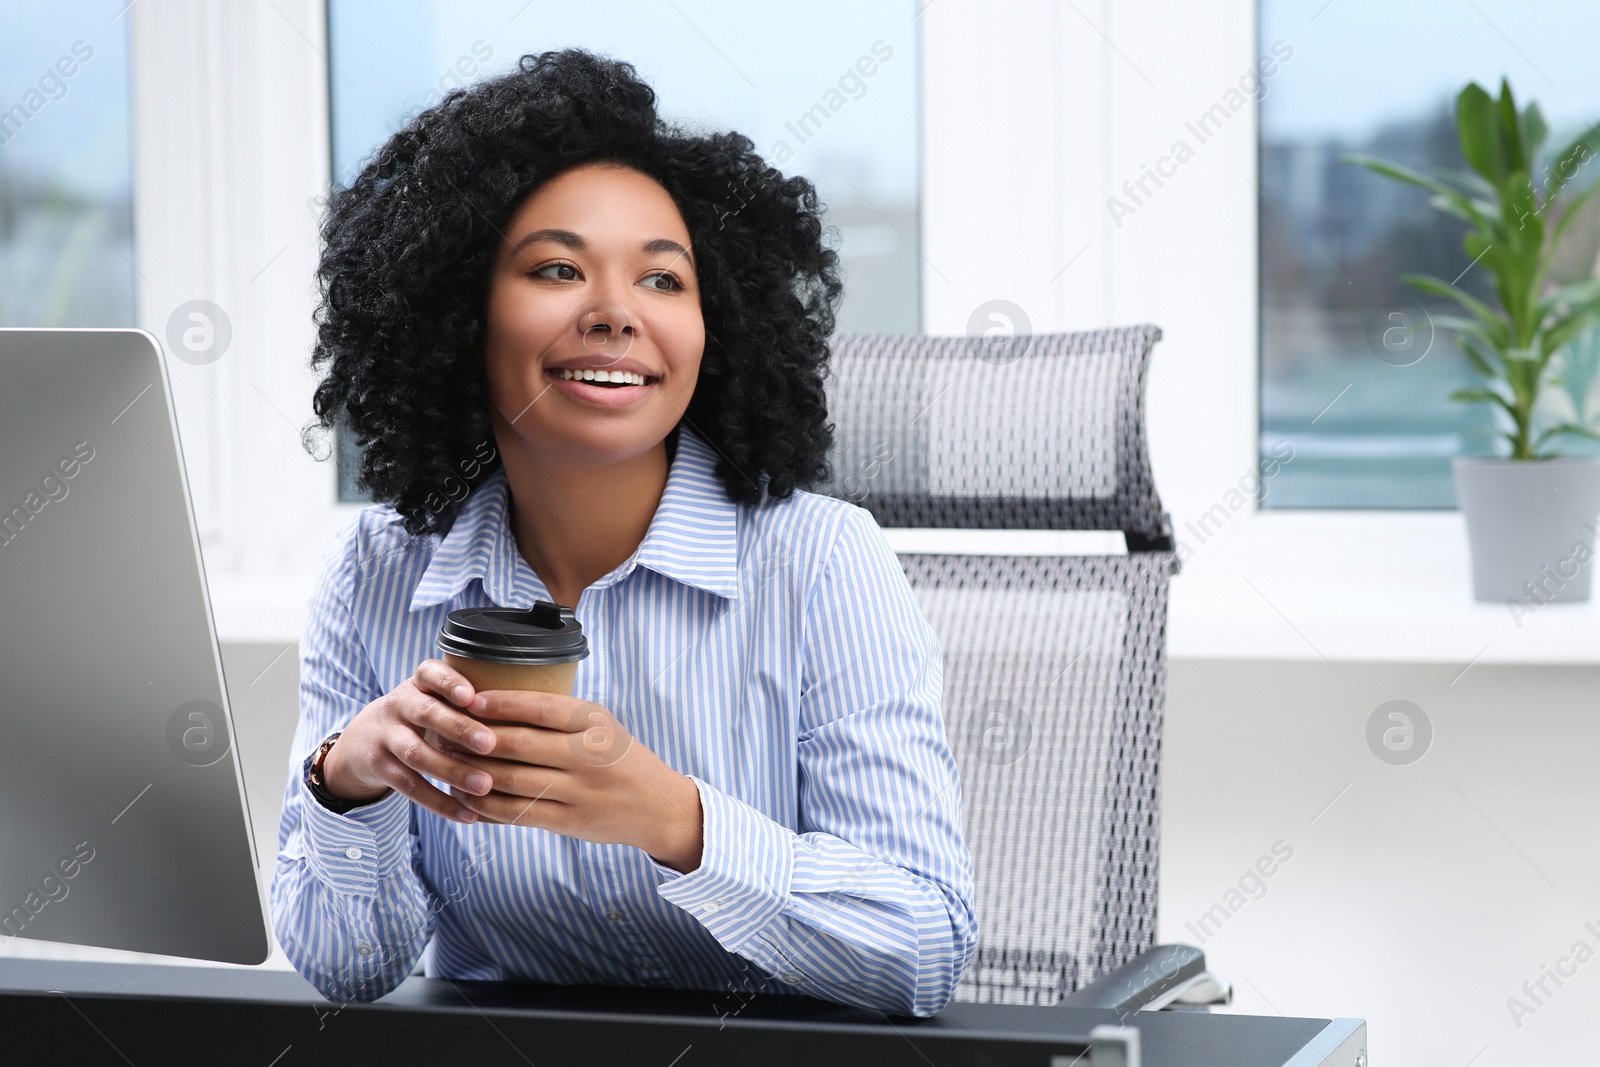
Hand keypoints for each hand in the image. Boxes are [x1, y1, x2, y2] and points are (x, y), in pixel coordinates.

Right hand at [318, 658, 500, 823]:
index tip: (471, 696)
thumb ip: (467, 701)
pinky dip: (440, 803)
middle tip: (490, 743)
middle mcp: (399, 705)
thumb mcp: (433, 698)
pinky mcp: (380, 767)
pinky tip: (468, 814)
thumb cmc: (420, 718)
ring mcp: (386, 736)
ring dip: (453, 771)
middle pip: (426, 713)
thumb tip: (528, 712)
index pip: (429, 673)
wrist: (362, 741)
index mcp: (418, 684)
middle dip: (460, 728)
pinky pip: (410, 786)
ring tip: (485, 785)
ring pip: (417, 754)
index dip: (449, 683)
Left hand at [430, 691, 703, 872]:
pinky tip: (467, 798)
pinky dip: (486, 806)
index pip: (539, 707)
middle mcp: (588, 755)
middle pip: (517, 743)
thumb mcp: (602, 725)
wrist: (659, 807)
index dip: (499, 703)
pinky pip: (517, 812)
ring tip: (448, 762)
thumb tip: (496, 702)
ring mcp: (579, 791)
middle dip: (475, 737)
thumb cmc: (620, 759)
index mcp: (595, 723)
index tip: (468, 698)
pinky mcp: (569, 822)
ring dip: (473, 772)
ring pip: (511, 780)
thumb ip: (560, 716)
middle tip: (445, 730)